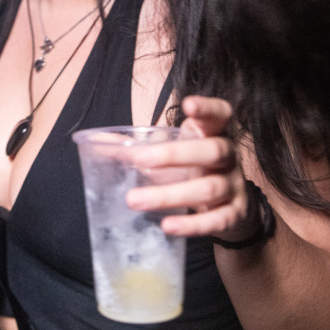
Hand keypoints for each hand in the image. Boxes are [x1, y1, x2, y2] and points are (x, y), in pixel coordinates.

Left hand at [126, 95, 261, 240]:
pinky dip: (191, 224)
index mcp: (214, 134)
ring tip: (134, 200)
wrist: (233, 208)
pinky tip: (167, 225)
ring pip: (208, 188)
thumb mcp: (172, 154)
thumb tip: (94, 141)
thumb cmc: (194, 171)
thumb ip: (138, 147)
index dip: (208, 108)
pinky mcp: (235, 214)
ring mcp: (235, 186)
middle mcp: (229, 157)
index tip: (188, 104)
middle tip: (139, 160)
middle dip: (174, 155)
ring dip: (170, 194)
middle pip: (212, 150)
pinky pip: (216, 220)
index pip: (220, 114)